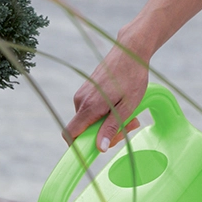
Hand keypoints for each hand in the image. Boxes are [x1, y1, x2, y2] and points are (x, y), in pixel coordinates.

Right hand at [65, 35, 149, 150]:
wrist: (130, 50)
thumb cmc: (132, 78)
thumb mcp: (126, 107)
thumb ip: (112, 128)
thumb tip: (100, 148)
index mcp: (89, 107)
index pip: (70, 134)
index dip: (77, 147)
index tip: (93, 151)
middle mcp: (80, 101)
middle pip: (83, 130)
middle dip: (104, 135)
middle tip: (128, 128)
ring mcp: (82, 94)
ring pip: (89, 121)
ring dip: (108, 124)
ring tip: (130, 115)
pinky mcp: (87, 91)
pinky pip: (92, 111)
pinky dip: (105, 114)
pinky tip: (122, 106)